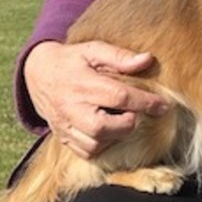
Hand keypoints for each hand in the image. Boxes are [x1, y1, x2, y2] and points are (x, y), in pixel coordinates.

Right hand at [24, 40, 170, 159]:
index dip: (145, 103)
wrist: (37, 73)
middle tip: (136, 114)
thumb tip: (147, 60)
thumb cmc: (71, 60)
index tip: (164, 106)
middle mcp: (71, 107)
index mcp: (82, 83)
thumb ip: (119, 56)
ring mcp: (65, 125)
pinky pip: (85, 152)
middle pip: (103, 127)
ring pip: (94, 144)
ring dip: (115, 137)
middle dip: (127, 124)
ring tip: (122, 122)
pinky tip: (110, 133)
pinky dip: (102, 147)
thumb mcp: (93, 50)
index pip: (119, 97)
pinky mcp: (62, 137)